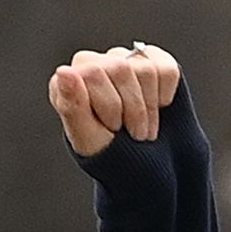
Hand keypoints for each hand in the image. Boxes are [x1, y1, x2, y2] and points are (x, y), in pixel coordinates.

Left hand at [49, 43, 180, 155]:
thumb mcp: (91, 141)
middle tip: (134, 134)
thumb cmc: (117, 159)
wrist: (155, 169)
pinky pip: (166, 69)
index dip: (110, 106)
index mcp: (68, 85)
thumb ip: (72, 107)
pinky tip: (156, 108)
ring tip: (143, 127)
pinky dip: (165, 96)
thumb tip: (64, 72)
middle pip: (121, 69)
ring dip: (150, 108)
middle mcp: (93, 67)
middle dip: (134, 110)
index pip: (92, 73)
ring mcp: (123, 61)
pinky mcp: (152, 62)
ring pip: (145, 69)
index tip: (113, 129)